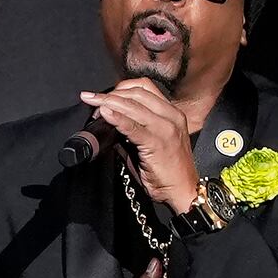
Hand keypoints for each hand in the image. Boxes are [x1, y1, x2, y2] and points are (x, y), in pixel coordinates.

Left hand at [79, 80, 198, 210]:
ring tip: (93, 104)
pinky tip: (104, 114)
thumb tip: (110, 118)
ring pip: (133, 105)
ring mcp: (166, 128)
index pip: (144, 87)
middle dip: (111, 94)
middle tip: (93, 100)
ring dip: (109, 102)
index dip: (121, 88)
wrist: (184, 190)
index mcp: (172, 112)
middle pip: (137, 92)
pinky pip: (133, 126)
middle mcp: (171, 116)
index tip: (104, 95)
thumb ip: (135, 127)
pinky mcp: (158, 142)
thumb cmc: (167, 170)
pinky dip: (116, 118)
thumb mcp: (152, 141)